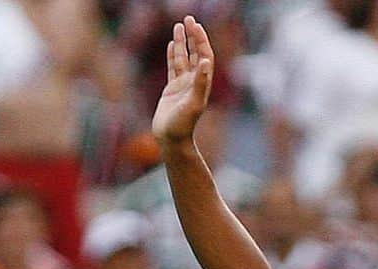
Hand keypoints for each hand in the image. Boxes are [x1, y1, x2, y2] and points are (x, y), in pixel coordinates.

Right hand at [151, 16, 213, 147]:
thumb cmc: (183, 126)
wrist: (171, 141)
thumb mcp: (193, 104)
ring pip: (183, 58)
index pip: (204, 56)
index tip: (195, 25)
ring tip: (178, 26)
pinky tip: (172, 45)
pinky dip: (173, 55)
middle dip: (192, 36)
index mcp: (201, 84)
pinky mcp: (171, 90)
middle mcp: (193, 82)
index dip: (201, 40)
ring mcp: (182, 86)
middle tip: (188, 18)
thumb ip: (200, 83)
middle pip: (195, 54)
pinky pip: (173, 68)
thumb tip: (206, 62)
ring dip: (182, 42)